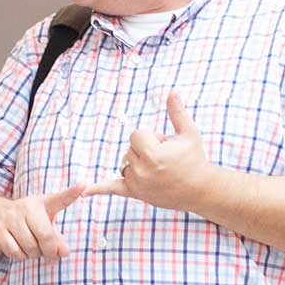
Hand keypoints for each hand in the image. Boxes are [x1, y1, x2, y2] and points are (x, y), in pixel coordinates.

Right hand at [0, 182, 88, 260]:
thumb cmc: (25, 219)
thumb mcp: (43, 220)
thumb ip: (57, 237)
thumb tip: (63, 252)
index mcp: (41, 203)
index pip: (60, 199)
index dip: (73, 192)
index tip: (85, 184)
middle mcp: (25, 207)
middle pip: (46, 237)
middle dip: (48, 250)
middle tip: (46, 250)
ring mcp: (10, 218)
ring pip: (30, 248)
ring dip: (32, 254)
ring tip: (30, 246)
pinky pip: (15, 252)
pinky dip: (19, 256)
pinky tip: (18, 248)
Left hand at [87, 92, 219, 211]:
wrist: (200, 189)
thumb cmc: (195, 159)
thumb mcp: (189, 133)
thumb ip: (177, 112)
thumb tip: (172, 91)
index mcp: (153, 155)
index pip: (136, 135)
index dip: (152, 137)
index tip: (167, 146)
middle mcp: (141, 171)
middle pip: (130, 148)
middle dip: (146, 149)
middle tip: (166, 160)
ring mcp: (137, 184)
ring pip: (125, 162)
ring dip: (138, 162)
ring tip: (160, 170)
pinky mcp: (135, 193)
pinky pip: (112, 189)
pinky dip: (98, 189)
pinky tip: (83, 192)